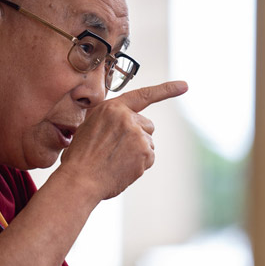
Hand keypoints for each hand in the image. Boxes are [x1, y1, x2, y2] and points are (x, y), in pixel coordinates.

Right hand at [59, 80, 187, 199]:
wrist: (79, 179)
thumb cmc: (81, 157)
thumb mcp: (90, 126)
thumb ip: (111, 119)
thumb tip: (126, 124)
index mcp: (112, 107)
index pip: (144, 95)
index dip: (166, 90)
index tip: (185, 85)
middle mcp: (127, 117)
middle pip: (147, 125)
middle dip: (138, 136)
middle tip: (117, 150)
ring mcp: (137, 135)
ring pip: (148, 143)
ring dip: (138, 152)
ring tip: (115, 160)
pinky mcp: (145, 152)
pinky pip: (149, 158)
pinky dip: (139, 165)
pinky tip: (122, 168)